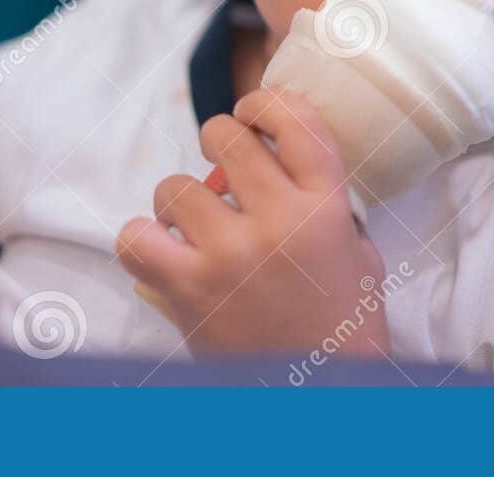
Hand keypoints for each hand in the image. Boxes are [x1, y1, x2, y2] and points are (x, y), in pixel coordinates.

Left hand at [117, 87, 390, 359]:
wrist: (320, 393)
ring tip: (196, 223)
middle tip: (222, 161)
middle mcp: (277, 221)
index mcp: (327, 205)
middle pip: (226, 137)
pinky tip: (163, 250)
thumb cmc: (344, 323)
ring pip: (174, 187)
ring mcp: (227, 254)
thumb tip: (282, 160)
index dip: (265, 100)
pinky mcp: (187, 290)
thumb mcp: (358, 249)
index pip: (294, 118)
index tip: (253, 109)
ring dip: (180, 200)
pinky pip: (136, 238)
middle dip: (219, 139)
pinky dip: (142, 240)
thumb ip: (325, 200)